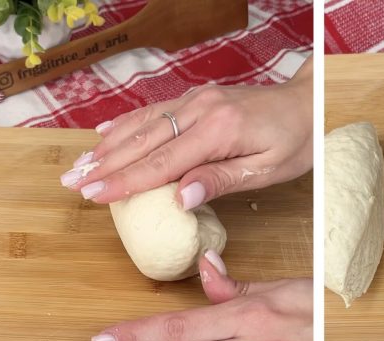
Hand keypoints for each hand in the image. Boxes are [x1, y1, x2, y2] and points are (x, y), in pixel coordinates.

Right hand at [61, 57, 313, 208]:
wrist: (310, 103)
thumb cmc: (297, 141)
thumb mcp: (267, 170)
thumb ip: (222, 180)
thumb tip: (180, 199)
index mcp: (219, 131)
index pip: (162, 162)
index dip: (125, 181)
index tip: (94, 194)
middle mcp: (201, 109)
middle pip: (144, 141)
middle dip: (105, 164)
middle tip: (72, 183)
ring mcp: (197, 99)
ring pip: (143, 124)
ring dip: (108, 145)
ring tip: (80, 164)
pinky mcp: (198, 97)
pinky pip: (155, 111)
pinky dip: (127, 123)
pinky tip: (105, 135)